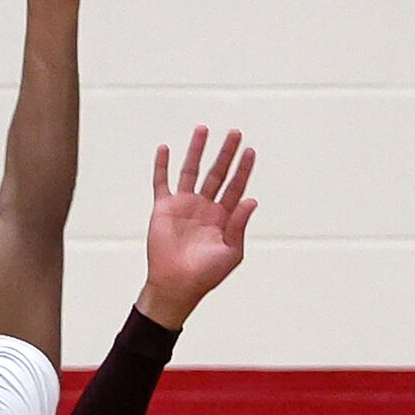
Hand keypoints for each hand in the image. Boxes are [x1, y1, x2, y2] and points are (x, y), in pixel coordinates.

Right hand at [136, 126, 256, 329]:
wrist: (177, 284)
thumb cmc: (206, 274)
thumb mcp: (231, 252)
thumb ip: (240, 224)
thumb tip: (251, 199)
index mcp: (224, 217)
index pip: (236, 186)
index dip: (244, 169)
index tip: (250, 151)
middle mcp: (205, 207)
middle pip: (218, 173)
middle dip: (226, 153)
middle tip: (235, 132)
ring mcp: (184, 205)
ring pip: (192, 171)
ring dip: (197, 150)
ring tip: (203, 129)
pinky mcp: (164, 208)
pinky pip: (162, 182)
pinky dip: (162, 165)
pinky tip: (165, 149)